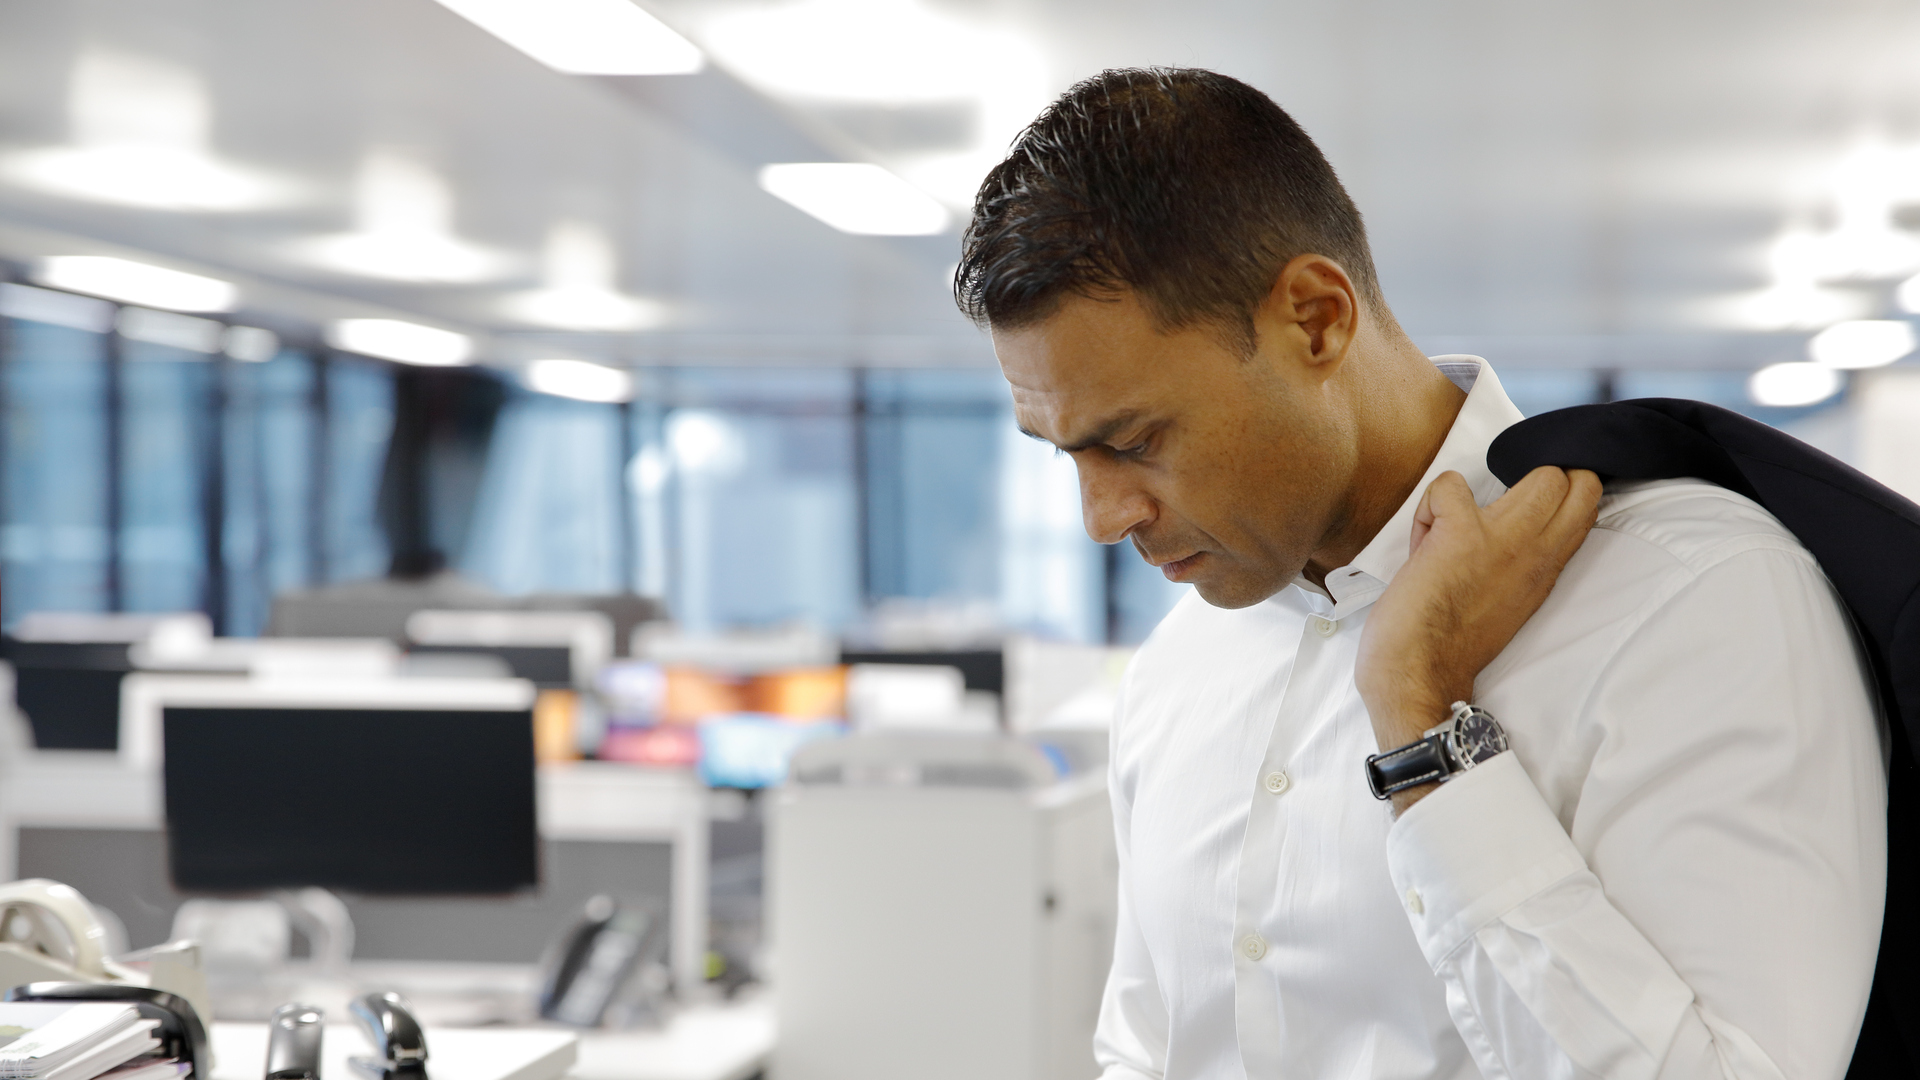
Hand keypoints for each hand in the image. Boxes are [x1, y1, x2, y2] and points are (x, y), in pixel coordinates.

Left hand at [1355, 466, 1602, 811]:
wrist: (1417, 673)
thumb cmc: (1451, 642)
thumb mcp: (1510, 599)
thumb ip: (1520, 561)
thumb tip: (1502, 524)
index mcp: (1546, 569)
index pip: (1588, 505)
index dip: (1564, 490)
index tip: (1529, 505)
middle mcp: (1537, 553)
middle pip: (1577, 480)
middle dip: (1540, 478)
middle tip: (1497, 507)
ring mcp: (1504, 540)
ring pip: (1543, 475)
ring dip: (1497, 484)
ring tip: (1460, 520)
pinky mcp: (1461, 534)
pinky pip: (1450, 485)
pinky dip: (1432, 503)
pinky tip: (1425, 534)